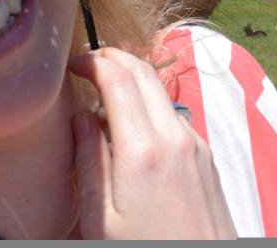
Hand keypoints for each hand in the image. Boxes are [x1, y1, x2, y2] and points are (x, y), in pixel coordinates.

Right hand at [67, 47, 237, 238]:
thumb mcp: (99, 219)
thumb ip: (88, 162)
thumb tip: (81, 117)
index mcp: (143, 150)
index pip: (118, 77)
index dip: (91, 61)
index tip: (70, 64)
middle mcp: (175, 136)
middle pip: (144, 72)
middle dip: (113, 58)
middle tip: (85, 64)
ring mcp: (196, 144)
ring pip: (161, 92)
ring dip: (133, 81)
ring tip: (103, 96)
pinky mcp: (206, 157)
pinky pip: (174, 116)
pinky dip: (150, 106)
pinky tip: (131, 129)